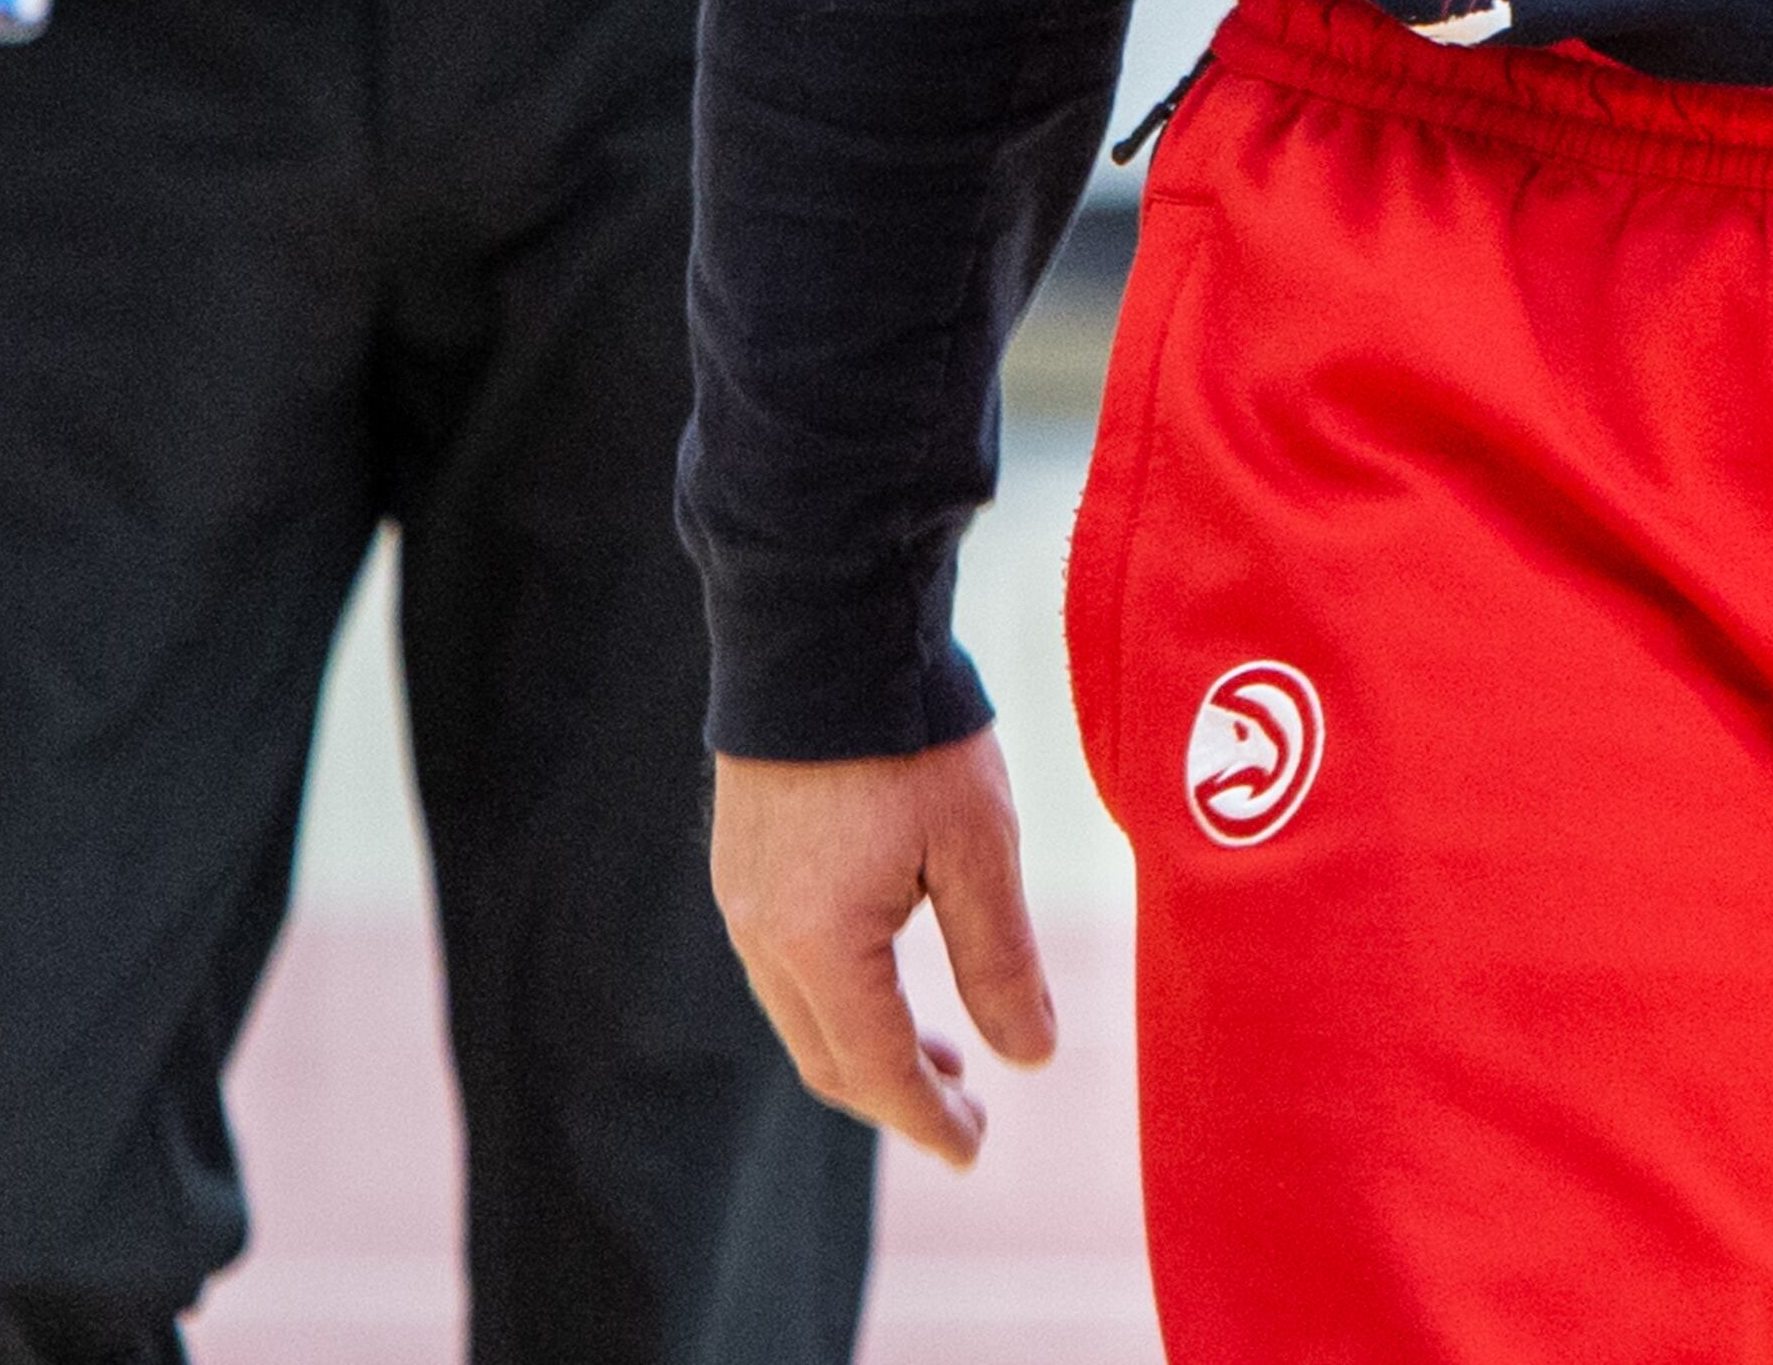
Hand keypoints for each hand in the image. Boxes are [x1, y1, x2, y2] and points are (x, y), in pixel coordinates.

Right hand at [712, 729, 1057, 1168]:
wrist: (824, 621)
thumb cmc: (910, 732)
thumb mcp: (978, 847)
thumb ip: (1001, 960)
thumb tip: (1030, 1058)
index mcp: (820, 947)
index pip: (876, 1071)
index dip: (928, 1120)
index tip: (972, 1152)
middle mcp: (763, 936)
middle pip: (828, 1056)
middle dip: (896, 1096)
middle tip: (965, 1108)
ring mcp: (742, 897)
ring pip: (802, 1012)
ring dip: (867, 1043)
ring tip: (939, 1049)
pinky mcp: (742, 858)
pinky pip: (785, 963)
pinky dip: (839, 994)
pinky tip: (885, 969)